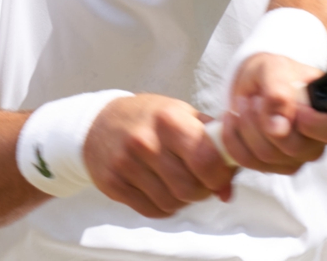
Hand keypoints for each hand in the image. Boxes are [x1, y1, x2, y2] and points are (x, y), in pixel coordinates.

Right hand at [83, 94, 235, 217]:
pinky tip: (159, 186)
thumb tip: (227, 189)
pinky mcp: (113, 183)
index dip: (219, 174)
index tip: (219, 173)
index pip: (206, 159)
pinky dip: (163, 205)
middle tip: (199, 179)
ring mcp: (126, 163)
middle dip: (202, 190)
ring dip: (182, 199)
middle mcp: (146, 141)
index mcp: (169, 119)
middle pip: (190, 188)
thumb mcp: (182, 115)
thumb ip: (212, 144)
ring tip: (177, 180)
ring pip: (172, 203)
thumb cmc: (150, 117)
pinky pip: (152, 211)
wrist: (100, 121)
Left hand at [218, 53, 326, 173]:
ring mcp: (300, 155)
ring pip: (270, 157)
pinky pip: (250, 162)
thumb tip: (279, 128)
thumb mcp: (274, 68)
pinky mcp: (276, 165)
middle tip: (256, 98)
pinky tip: (233, 119)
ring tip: (244, 103)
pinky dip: (234, 139)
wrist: (254, 83)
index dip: (316, 125)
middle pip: (298, 148)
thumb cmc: (273, 73)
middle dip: (267, 121)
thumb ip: (279, 91)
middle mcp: (321, 137)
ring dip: (247, 127)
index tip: (296, 109)